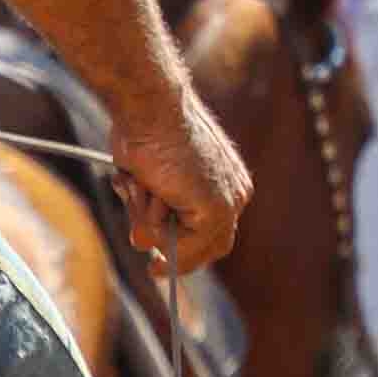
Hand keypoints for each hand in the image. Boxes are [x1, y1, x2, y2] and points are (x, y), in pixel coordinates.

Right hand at [107, 72, 250, 280]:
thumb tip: (143, 242)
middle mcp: (235, 193)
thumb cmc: (145, 128)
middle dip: (177, 259)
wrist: (151, 106)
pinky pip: (176, 246)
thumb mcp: (151, 173)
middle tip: (154, 270)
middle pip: (212, 249)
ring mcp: (227, 205)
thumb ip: (156, 205)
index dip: (190, 252)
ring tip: (142, 186)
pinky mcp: (215, 212)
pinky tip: (150, 189)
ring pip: (185, 248)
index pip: (216, 232)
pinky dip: (152, 223)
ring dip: (150, 223)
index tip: (160, 264)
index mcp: (227, 180)